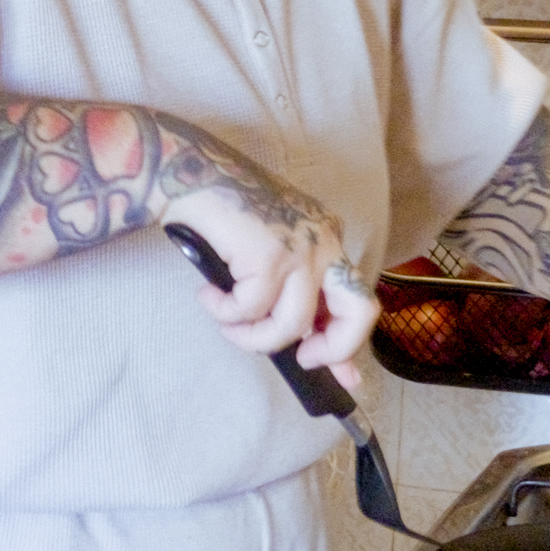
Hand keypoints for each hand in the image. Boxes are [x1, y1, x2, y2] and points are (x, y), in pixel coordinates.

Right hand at [162, 186, 379, 390]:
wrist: (190, 172)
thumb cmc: (223, 211)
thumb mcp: (270, 251)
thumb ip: (291, 292)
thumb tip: (305, 350)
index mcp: (327, 238)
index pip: (355, 301)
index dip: (348, 346)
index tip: (345, 378)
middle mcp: (324, 242)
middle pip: (359, 311)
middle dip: (334, 349)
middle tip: (301, 359)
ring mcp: (301, 248)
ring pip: (292, 326)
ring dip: (251, 338)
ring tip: (226, 323)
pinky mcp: (272, 256)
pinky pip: (250, 312)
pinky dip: (224, 313)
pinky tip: (208, 294)